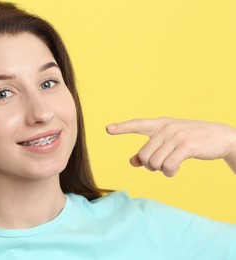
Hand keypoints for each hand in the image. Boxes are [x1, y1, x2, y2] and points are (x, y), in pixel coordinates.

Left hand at [106, 117, 235, 176]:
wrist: (222, 137)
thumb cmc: (191, 141)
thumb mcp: (169, 142)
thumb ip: (150, 150)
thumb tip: (132, 161)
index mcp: (160, 124)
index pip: (137, 124)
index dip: (122, 127)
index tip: (107, 129)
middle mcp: (166, 128)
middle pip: (143, 155)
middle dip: (149, 166)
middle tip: (160, 166)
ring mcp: (176, 136)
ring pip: (154, 163)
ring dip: (161, 170)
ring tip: (171, 167)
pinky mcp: (186, 146)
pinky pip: (168, 166)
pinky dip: (170, 173)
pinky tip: (175, 170)